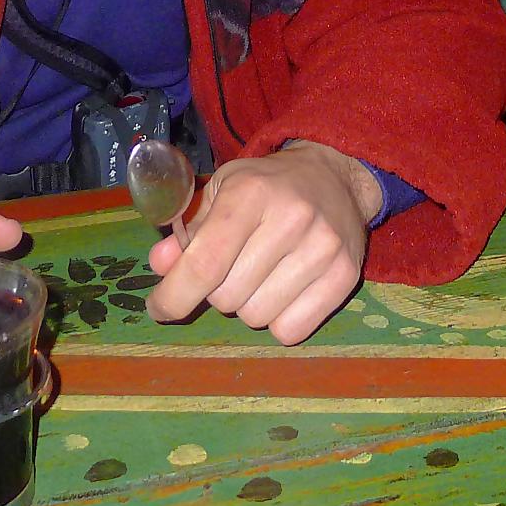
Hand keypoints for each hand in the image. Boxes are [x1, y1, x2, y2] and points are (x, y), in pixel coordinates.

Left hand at [145, 140, 381, 345]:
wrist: (333, 176)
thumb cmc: (266, 186)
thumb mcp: (220, 191)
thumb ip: (187, 230)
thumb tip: (161, 265)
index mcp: (251, 192)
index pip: (206, 263)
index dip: (174, 295)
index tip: (159, 308)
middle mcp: (291, 218)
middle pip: (227, 297)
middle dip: (217, 291)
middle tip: (232, 267)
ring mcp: (323, 248)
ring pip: (257, 318)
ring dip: (248, 306)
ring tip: (262, 274)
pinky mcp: (346, 275)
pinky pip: (291, 330)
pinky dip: (279, 320)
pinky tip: (286, 289)